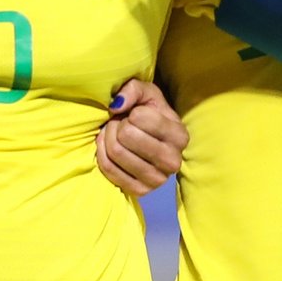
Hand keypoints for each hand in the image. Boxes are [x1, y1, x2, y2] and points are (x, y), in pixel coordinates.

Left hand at [96, 78, 189, 194]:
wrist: (148, 141)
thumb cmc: (148, 114)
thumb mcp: (146, 94)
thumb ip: (132, 89)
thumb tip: (116, 105)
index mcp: (180, 136)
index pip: (139, 118)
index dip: (130, 113)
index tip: (134, 115)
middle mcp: (173, 161)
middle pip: (125, 137)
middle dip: (116, 125)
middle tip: (120, 124)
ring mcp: (158, 180)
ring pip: (115, 152)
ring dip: (107, 139)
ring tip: (115, 135)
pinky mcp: (140, 191)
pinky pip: (108, 170)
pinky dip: (102, 155)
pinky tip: (108, 149)